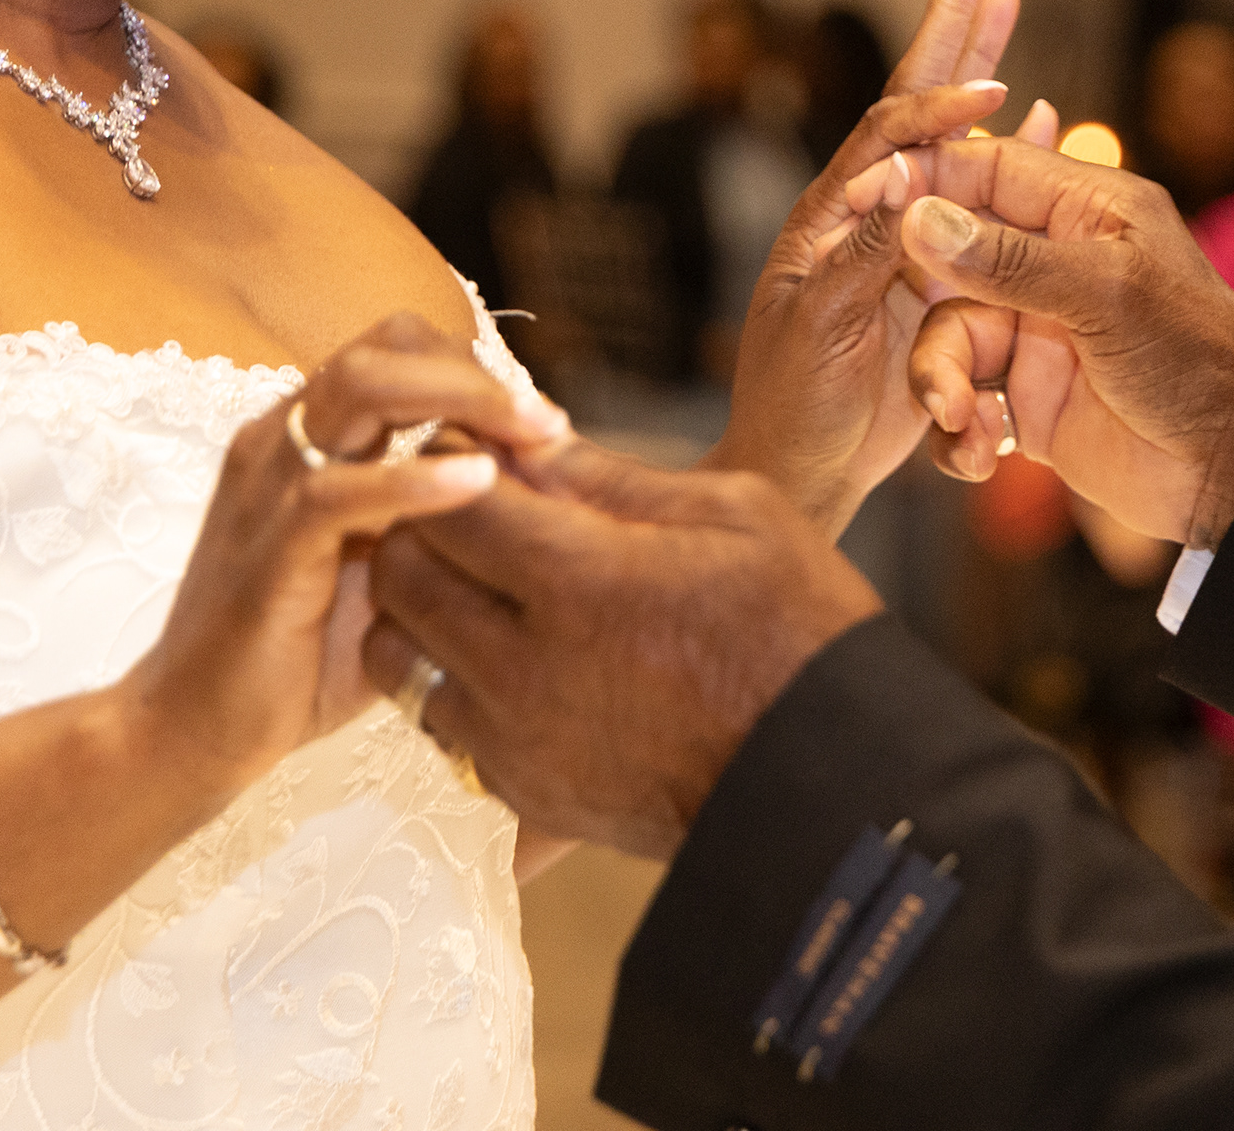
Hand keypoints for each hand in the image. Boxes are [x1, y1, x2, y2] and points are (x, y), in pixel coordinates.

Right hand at [127, 313, 569, 796]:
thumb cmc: (295, 660)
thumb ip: (434, 526)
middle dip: (476, 370)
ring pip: (360, 388)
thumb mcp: (383, 575)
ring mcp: (268, 487)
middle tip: (545, 423)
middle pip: (383, 347)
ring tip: (531, 436)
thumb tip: (534, 499)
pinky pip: (340, 489)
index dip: (472, 369)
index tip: (540, 424)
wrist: (194, 734)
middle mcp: (280, 441)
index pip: (394, 350)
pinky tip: (479, 484)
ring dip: (460, 399)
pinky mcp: (268, 548)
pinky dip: (416, 479)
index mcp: (304, 438)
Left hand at [364, 436, 880, 860]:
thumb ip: (615, 478)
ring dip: (423, 607)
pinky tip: (514, 657)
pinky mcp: (524, 794)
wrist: (835, 786)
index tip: (484, 447)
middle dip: (422, 524)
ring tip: (483, 586)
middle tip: (473, 508)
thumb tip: (531, 441)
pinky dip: (452, 679)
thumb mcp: (735, 516)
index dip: (454, 458)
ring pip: (398, 653)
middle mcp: (526, 667)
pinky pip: (437, 722)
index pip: (449, 500)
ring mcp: (517, 741)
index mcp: (580, 582)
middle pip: (400, 572)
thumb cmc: (804, 633)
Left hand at [714, 0, 1035, 532]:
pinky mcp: (933, 278)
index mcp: (829, 216)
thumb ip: (864, 257)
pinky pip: (978, 200)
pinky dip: (1008, 153)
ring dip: (977, 67)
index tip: (993, 89)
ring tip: (1003, 1)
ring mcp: (901, 239)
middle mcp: (866, 212)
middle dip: (949, 32)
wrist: (801, 474)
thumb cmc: (795, 406)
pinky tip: (1036, 119)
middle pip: (914, 103)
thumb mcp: (826, 328)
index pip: (887, 134)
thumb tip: (902, 184)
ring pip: (952, 137)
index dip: (937, 105)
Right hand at [893, 153, 1233, 548]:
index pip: (988, 168)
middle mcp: (1053, 262)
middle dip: (924, 305)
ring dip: (940, 380)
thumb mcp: (1105, 296)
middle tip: (906, 332)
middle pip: (950, 259)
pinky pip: (962, 397)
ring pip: (946, 335)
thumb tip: (920, 218)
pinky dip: (958, 428)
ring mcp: (1036, 330)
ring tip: (959, 417)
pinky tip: (977, 452)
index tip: (865, 195)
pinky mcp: (1026, 396)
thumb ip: (1008, 260)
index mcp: (1086, 211)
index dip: (926, 177)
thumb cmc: (1195, 359)